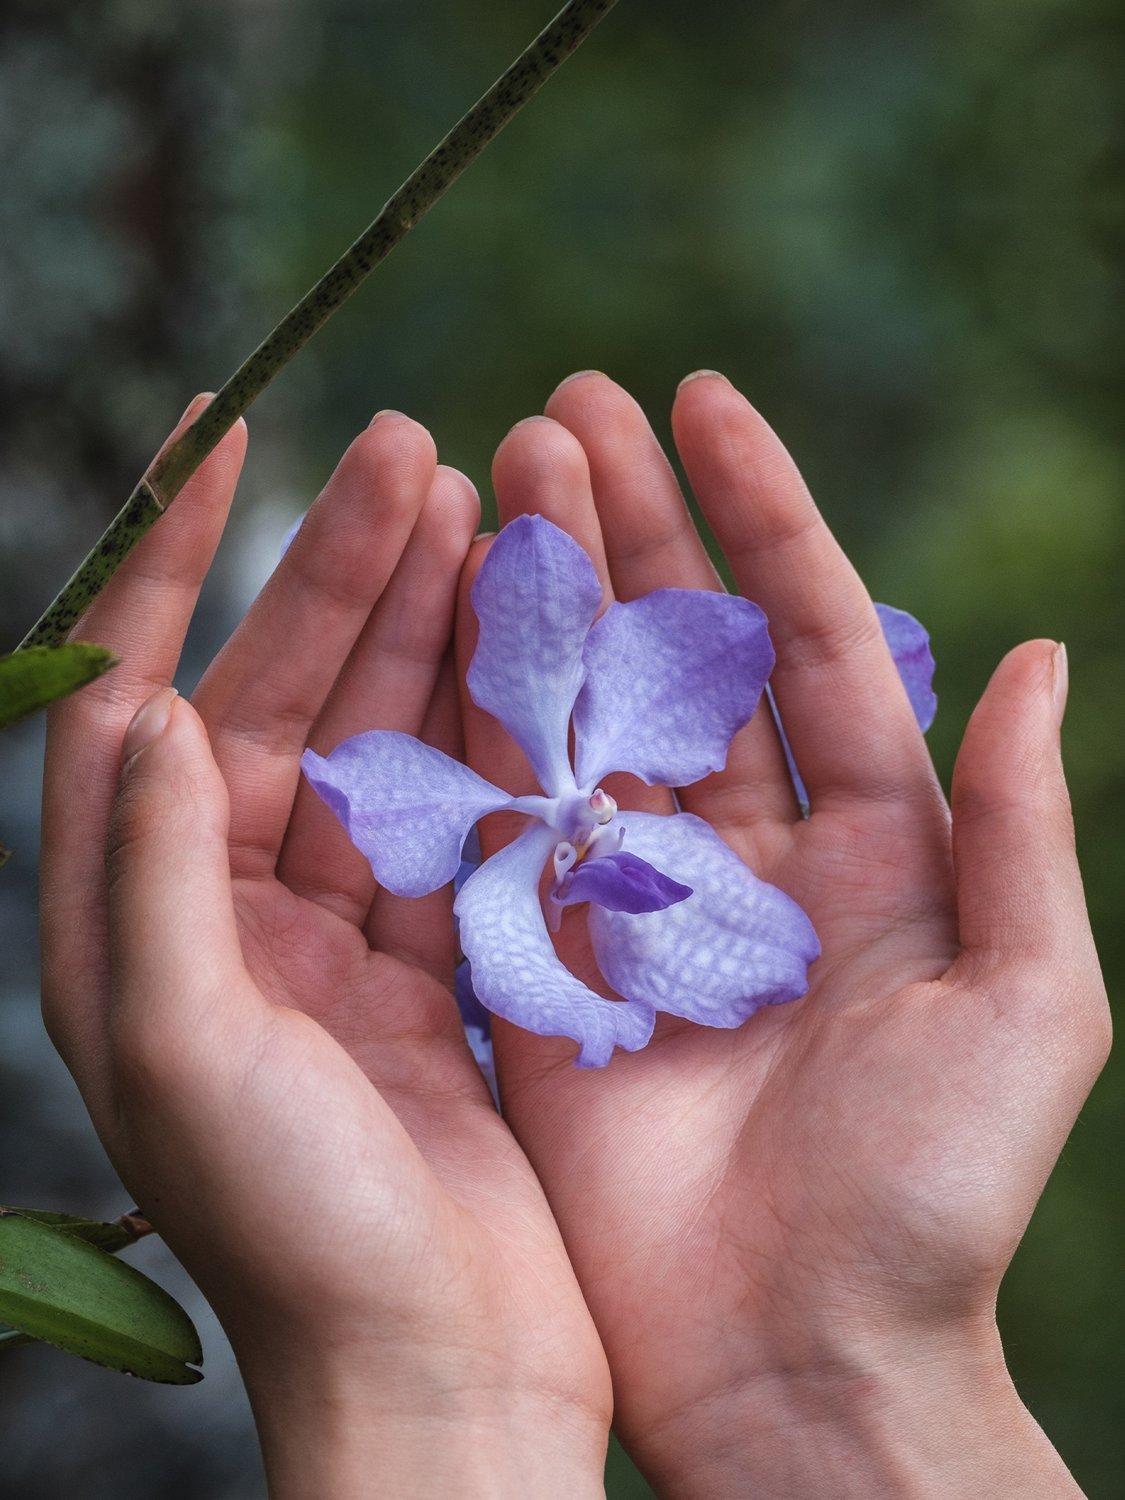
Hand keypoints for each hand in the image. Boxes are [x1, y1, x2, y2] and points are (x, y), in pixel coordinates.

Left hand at [40, 399, 609, 1496]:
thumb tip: (146, 704)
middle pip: (279, 696)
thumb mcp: (189, 1054)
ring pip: (378, 740)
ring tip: (475, 507)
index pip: (136, 698)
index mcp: (140, 927)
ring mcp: (337, 937)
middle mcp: (227, 916)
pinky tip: (524, 644)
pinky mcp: (434, 966)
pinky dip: (486, 729)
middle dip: (337, 571)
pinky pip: (457, 814)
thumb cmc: (300, 1242)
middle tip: (409, 449)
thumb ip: (152, 875)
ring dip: (420, 629)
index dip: (172, 563)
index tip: (223, 437)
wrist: (442, 1374)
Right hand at [458, 373, 1109, 1495]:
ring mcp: (638, 903)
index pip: (810, 639)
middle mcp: (748, 853)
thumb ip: (1024, 830)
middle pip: (681, 653)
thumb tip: (1034, 655)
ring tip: (495, 470)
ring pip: (583, 713)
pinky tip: (439, 620)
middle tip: (564, 406)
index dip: (760, 515)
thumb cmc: (933, 1199)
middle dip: (630, 524)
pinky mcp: (549, 966)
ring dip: (544, 591)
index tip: (701, 399)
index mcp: (873, 845)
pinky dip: (475, 723)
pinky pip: (508, 824)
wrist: (802, 1364)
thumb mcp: (1032, 1006)